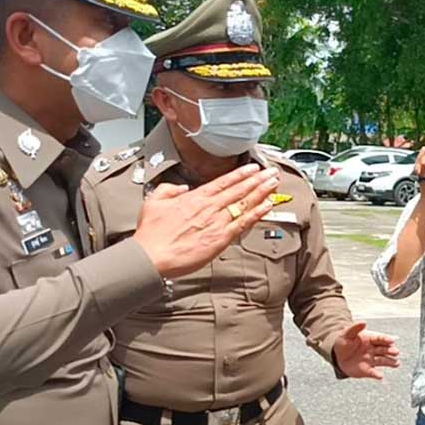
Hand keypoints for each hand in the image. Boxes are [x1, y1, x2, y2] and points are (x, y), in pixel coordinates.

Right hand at [133, 164, 279, 278]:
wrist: (151, 256)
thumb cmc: (151, 234)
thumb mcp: (154, 202)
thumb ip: (169, 190)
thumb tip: (181, 187)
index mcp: (195, 198)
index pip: (223, 182)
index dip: (240, 174)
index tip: (253, 168)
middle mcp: (209, 207)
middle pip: (238, 190)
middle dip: (257, 180)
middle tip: (271, 173)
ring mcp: (216, 222)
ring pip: (244, 204)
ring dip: (261, 192)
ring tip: (274, 184)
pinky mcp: (220, 239)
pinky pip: (243, 224)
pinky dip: (257, 214)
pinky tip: (267, 206)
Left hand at [333, 322, 399, 379]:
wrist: (338, 356)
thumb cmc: (344, 342)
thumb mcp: (347, 334)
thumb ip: (355, 328)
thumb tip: (364, 322)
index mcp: (370, 339)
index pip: (380, 339)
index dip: (386, 339)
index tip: (392, 341)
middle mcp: (373, 350)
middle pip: (384, 350)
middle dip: (390, 351)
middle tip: (396, 352)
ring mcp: (371, 360)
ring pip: (382, 361)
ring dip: (390, 362)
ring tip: (396, 363)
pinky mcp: (367, 370)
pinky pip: (373, 373)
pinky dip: (377, 375)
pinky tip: (381, 376)